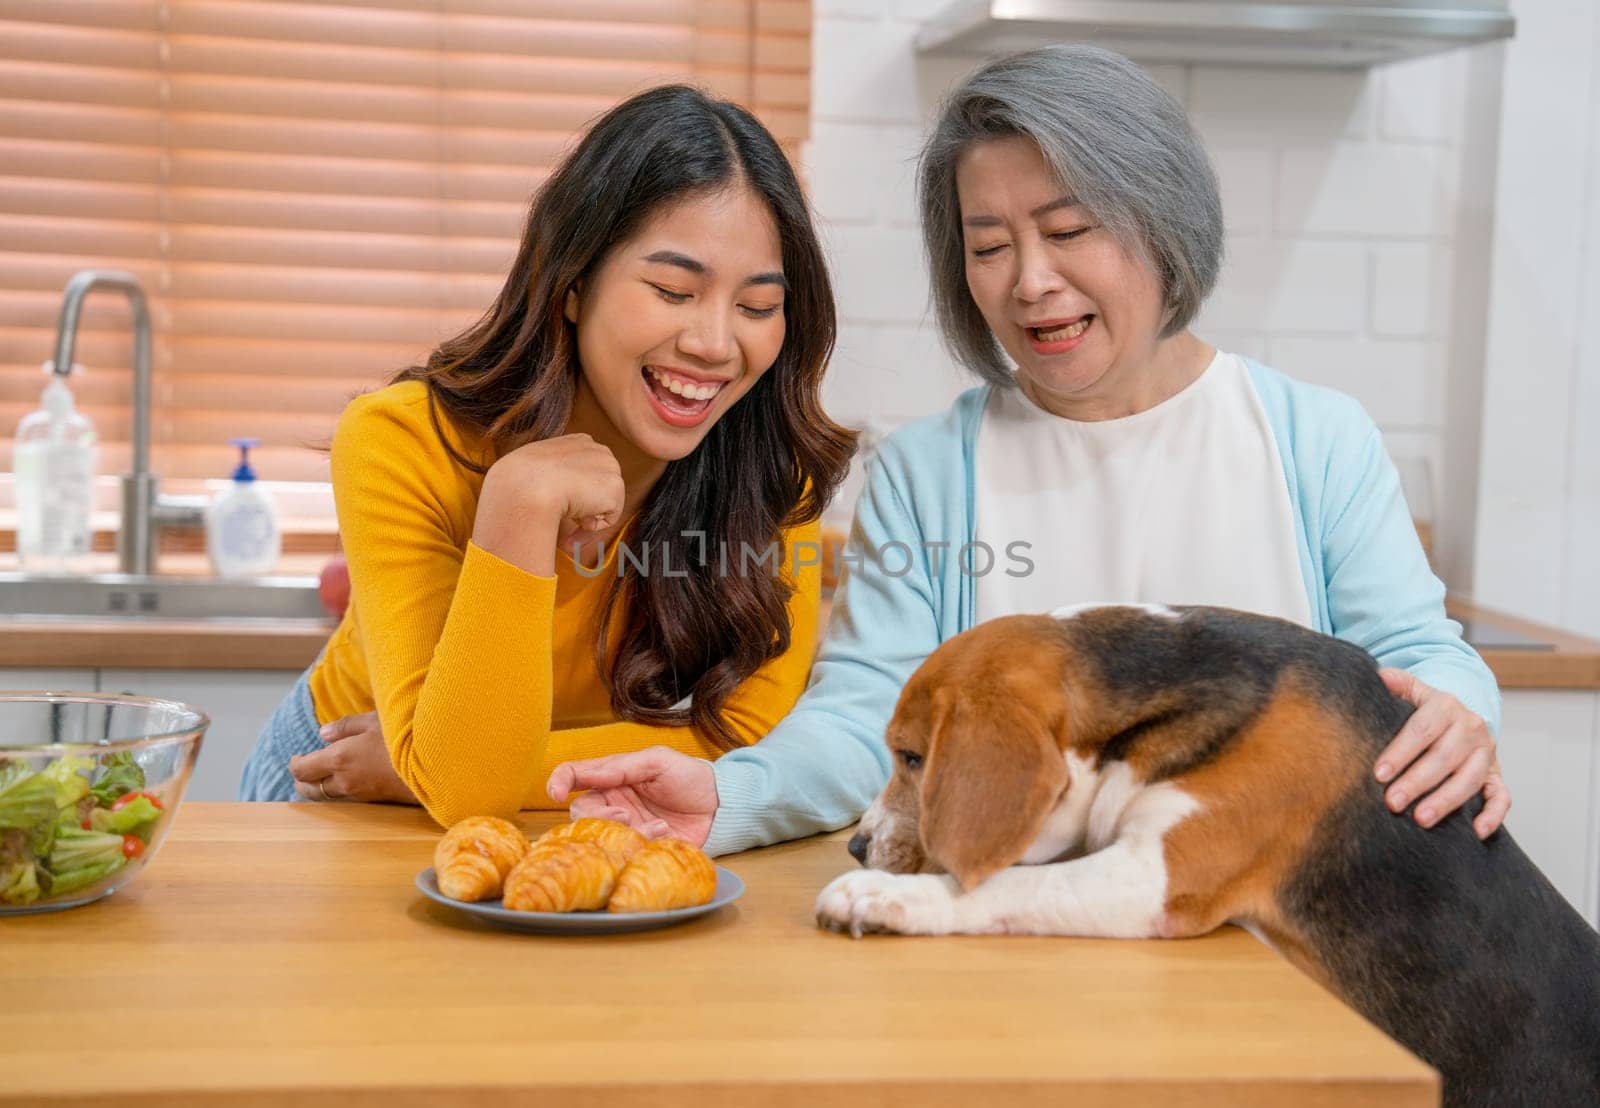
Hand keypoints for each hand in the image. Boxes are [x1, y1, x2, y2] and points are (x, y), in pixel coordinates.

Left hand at [290, 712, 418, 804]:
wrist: (434, 765)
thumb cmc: (404, 737)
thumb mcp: (375, 721)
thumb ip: (346, 727)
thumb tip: (323, 734)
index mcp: (339, 758)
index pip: (302, 769)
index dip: (295, 764)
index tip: (297, 756)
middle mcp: (344, 781)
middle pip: (309, 790)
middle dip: (301, 781)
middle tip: (303, 770)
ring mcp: (359, 794)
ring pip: (326, 798)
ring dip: (319, 788)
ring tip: (322, 777)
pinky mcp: (373, 801)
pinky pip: (345, 800)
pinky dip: (337, 792)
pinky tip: (347, 781)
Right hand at [473, 433, 624, 575]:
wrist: (526, 484)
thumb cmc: (520, 480)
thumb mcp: (534, 470)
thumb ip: (551, 477)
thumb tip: (552, 495)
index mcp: (579, 442)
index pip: (587, 472)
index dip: (577, 493)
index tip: (561, 507)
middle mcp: (598, 449)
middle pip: (601, 489)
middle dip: (587, 508)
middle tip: (567, 525)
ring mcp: (609, 466)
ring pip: (604, 504)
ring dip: (585, 518)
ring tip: (565, 516)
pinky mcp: (615, 486)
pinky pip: (608, 519)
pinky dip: (591, 528)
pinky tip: (574, 518)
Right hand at [546, 746, 718, 846]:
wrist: (720, 807)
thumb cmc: (690, 778)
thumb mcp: (658, 761)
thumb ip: (622, 766)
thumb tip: (588, 773)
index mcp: (613, 777)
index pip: (574, 776)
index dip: (559, 782)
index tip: (556, 792)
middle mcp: (613, 802)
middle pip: (581, 812)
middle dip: (599, 816)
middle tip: (625, 816)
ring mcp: (624, 827)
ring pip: (601, 835)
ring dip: (626, 831)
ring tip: (657, 826)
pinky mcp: (638, 848)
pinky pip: (624, 852)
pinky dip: (642, 843)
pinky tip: (664, 833)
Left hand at [1376, 668, 1509, 838]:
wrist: (1461, 716)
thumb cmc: (1426, 711)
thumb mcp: (1413, 692)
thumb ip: (1398, 684)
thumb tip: (1379, 675)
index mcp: (1446, 706)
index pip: (1422, 730)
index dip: (1400, 752)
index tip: (1378, 773)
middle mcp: (1470, 728)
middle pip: (1444, 758)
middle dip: (1416, 782)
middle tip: (1392, 802)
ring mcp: (1486, 753)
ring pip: (1469, 779)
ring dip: (1445, 801)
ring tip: (1421, 819)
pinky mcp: (1497, 774)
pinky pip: (1501, 796)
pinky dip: (1493, 815)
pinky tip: (1475, 831)